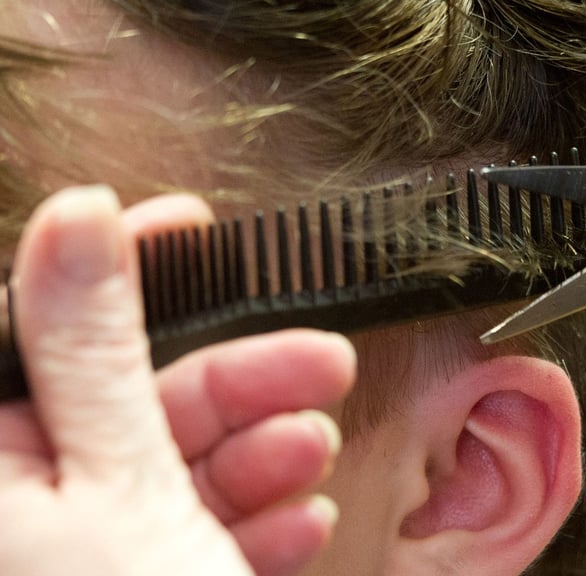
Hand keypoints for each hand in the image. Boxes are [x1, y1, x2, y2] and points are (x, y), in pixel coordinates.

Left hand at [0, 186, 355, 575]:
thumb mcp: (124, 483)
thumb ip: (95, 353)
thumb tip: (77, 218)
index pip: (35, 329)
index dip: (118, 271)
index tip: (192, 227)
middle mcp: (21, 510)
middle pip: (127, 400)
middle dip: (234, 383)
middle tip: (321, 360)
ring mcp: (85, 553)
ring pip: (173, 466)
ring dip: (261, 454)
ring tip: (316, 452)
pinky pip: (192, 530)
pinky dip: (255, 522)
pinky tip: (301, 523)